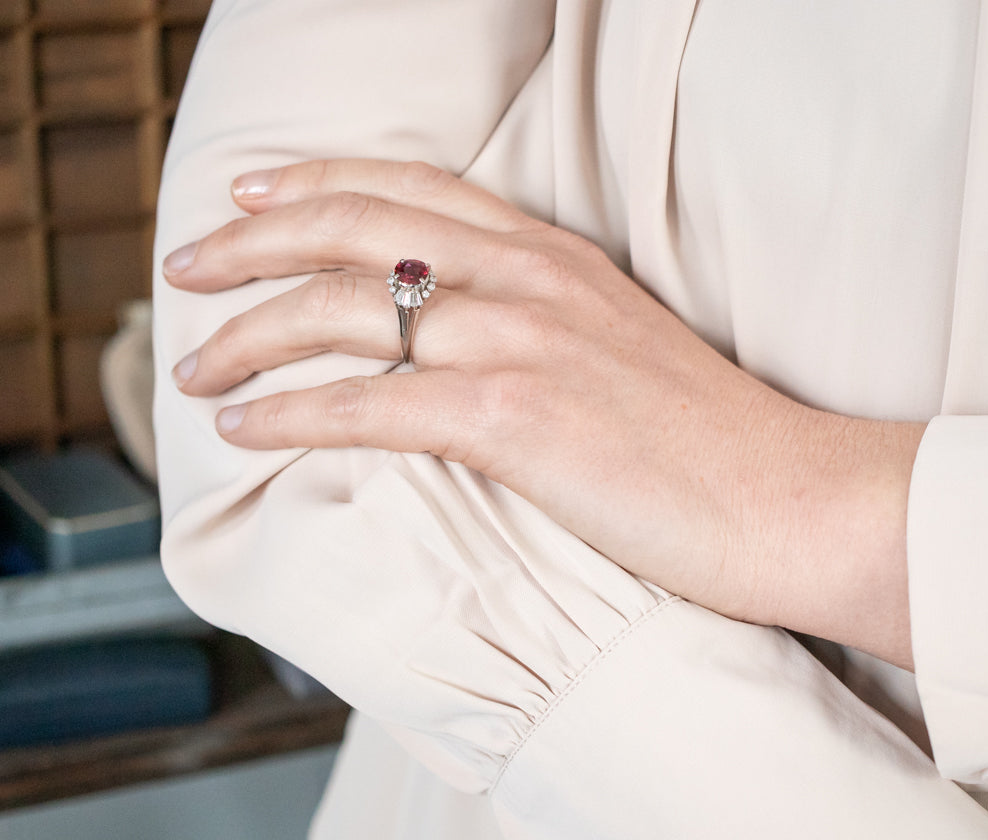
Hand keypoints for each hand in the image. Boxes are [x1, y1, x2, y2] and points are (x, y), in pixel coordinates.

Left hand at [165, 159, 922, 666]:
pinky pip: (369, 404)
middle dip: (250, 241)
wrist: (790, 498)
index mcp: (556, 256)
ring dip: (249, 336)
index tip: (252, 196)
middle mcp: (531, 280)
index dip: (315, 183)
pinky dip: (290, 414)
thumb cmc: (712, 443)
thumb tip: (467, 348)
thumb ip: (546, 326)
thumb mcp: (624, 349)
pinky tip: (242, 428)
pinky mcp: (518, 421)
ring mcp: (523, 342)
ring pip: (344, 310)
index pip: (410, 190)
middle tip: (187, 267)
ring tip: (195, 367)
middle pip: (354, 228)